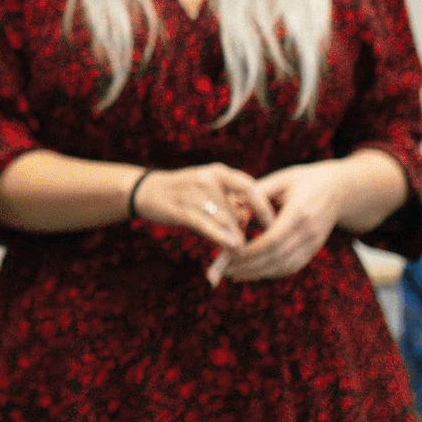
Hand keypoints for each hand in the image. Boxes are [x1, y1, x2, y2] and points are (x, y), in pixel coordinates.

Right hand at [131, 163, 273, 264]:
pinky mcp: (181, 209)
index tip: (274, 222)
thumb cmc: (184, 192)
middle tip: (254, 243)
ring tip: (242, 250)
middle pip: (237, 208)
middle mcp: (208, 178)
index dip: (263, 206)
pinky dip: (222, 238)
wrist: (147, 190)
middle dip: (245, 228)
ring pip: (224, 219)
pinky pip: (208, 226)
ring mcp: (193, 193)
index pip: (249, 187)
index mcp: (218, 172)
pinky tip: (232, 247)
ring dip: (236, 237)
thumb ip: (229, 201)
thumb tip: (248, 221)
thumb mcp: (209, 189)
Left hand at [220, 162, 348, 282]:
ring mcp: (314, 243)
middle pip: (277, 257)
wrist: (340, 189)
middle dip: (249, 266)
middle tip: (224, 268)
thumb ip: (257, 192)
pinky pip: (293, 266)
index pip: (273, 239)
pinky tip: (253, 272)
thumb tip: (232, 204)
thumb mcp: (281, 179)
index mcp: (299, 212)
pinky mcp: (314, 248)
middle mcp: (309, 232)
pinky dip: (272, 272)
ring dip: (258, 273)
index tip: (229, 254)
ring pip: (285, 266)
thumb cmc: (305, 180)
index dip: (251, 250)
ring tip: (234, 274)